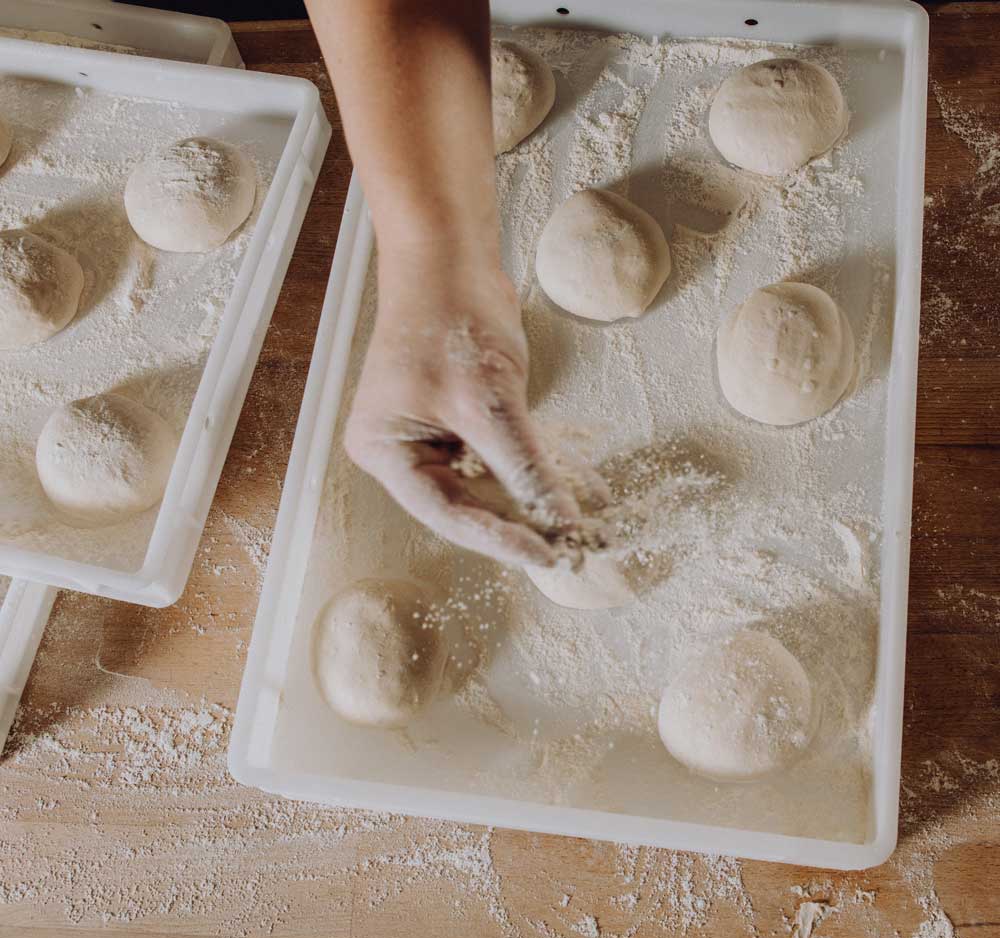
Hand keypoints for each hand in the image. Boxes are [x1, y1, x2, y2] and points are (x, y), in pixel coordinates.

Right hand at [345, 246, 605, 565]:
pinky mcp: (463, 421)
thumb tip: (560, 520)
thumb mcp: (488, 403)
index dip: (497, 539)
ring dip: (532, 499)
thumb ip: (524, 468)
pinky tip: (573, 487)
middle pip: (465, 505)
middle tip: (567, 548)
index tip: (546, 555)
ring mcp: (433, 436)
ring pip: (488, 485)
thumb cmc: (449, 320)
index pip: (445, 514)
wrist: (450, 256)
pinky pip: (500, 457)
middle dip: (518, 523)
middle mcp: (403, 451)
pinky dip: (534, 469)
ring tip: (578, 526)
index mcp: (386, 452)